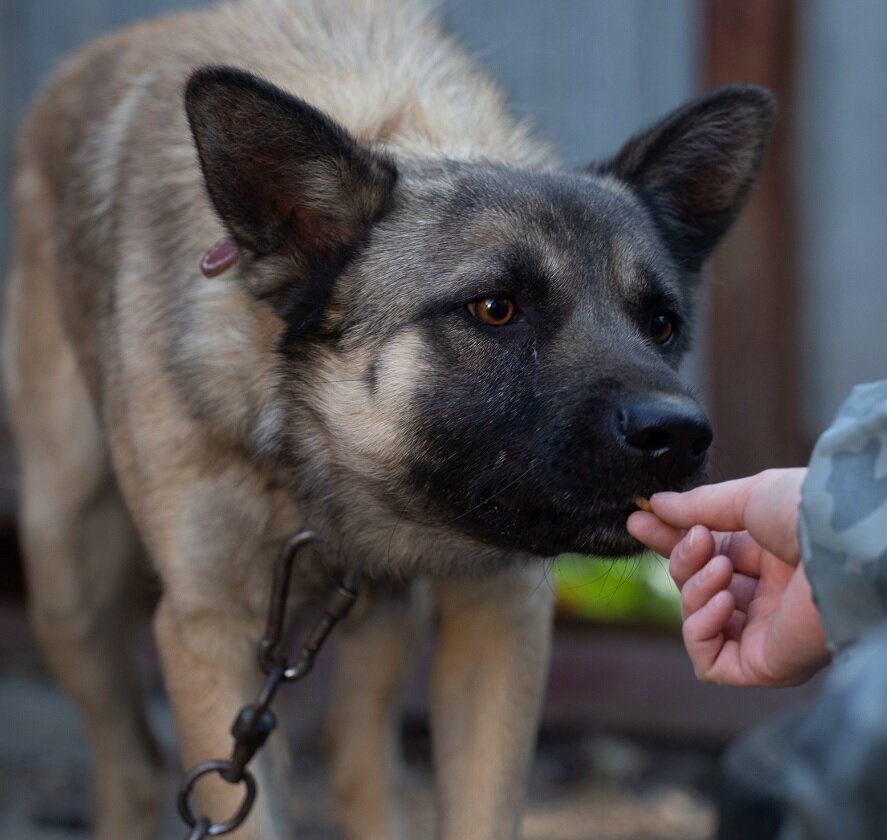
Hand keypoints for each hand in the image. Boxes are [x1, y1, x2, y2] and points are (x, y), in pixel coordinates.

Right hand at [627, 469, 830, 686]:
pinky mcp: (767, 665)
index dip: (668, 540)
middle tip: (697, 540)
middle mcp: (768, 597)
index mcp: (767, 556)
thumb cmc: (808, 511)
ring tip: (722, 569)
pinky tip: (723, 601)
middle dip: (682, 560)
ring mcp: (767, 632)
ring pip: (698, 622)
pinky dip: (701, 629)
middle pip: (694, 588)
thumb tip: (655, 505)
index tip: (637, 521)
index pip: (702, 555)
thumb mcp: (745, 497)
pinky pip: (710, 661)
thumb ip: (697, 506)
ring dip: (695, 590)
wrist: (844, 540)